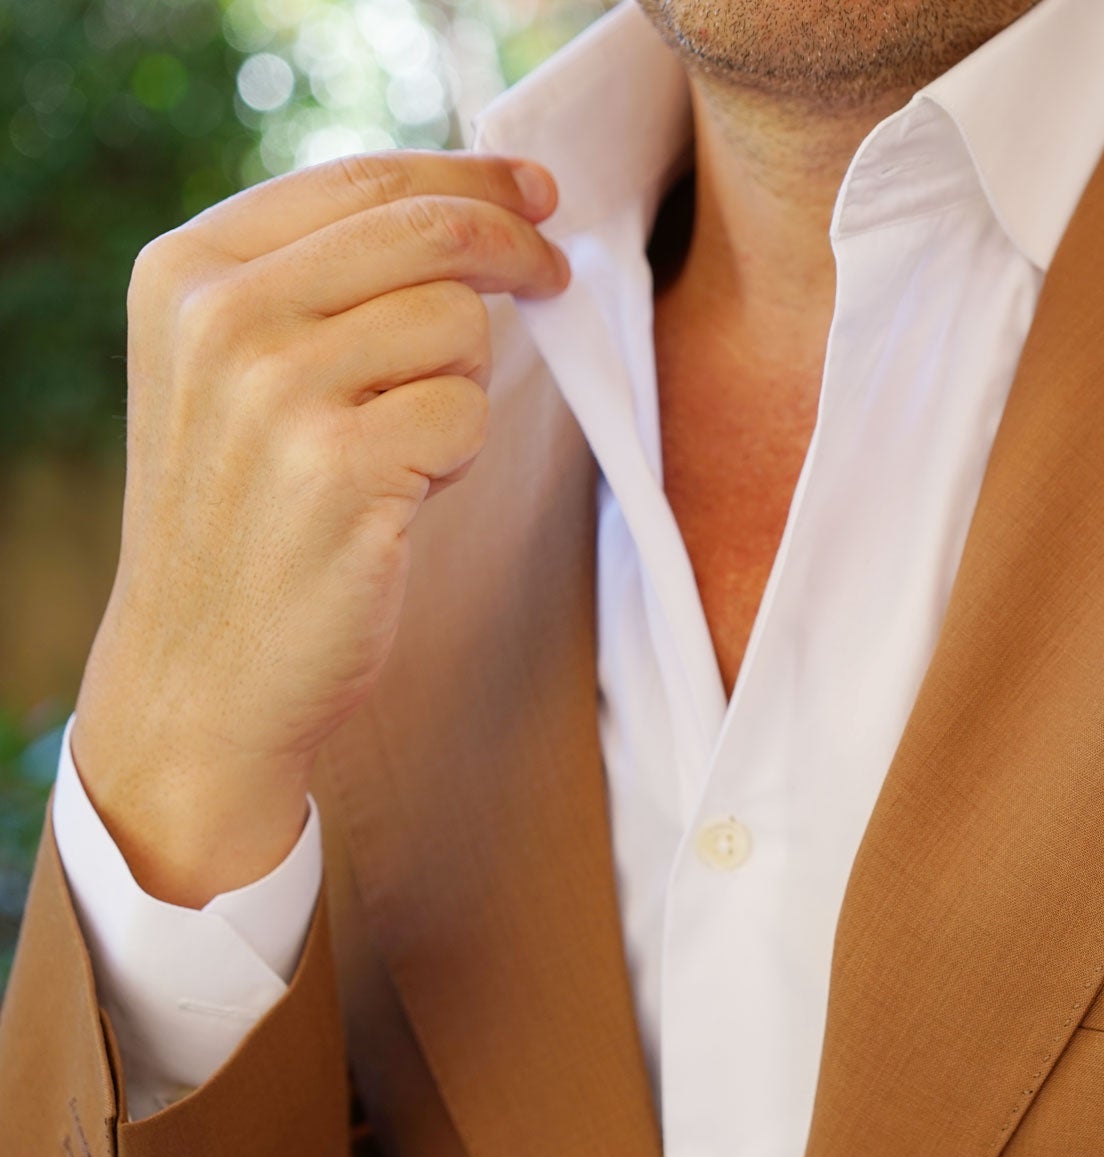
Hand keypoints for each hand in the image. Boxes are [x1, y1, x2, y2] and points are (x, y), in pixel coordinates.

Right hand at [69, 151, 569, 906]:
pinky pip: (467, 412)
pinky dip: (459, 453)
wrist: (205, 671)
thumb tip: (485, 202)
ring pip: (458, 323)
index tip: (539, 191)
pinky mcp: (340, 469)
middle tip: (553, 276)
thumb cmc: (252, 515)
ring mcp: (276, 392)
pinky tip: (403, 494)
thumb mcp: (241, 370)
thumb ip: (326, 279)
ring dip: (462, 384)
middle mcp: (222, 316)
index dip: (473, 176)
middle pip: (430, 231)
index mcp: (189, 269)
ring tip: (404, 445)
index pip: (366, 179)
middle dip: (514, 248)